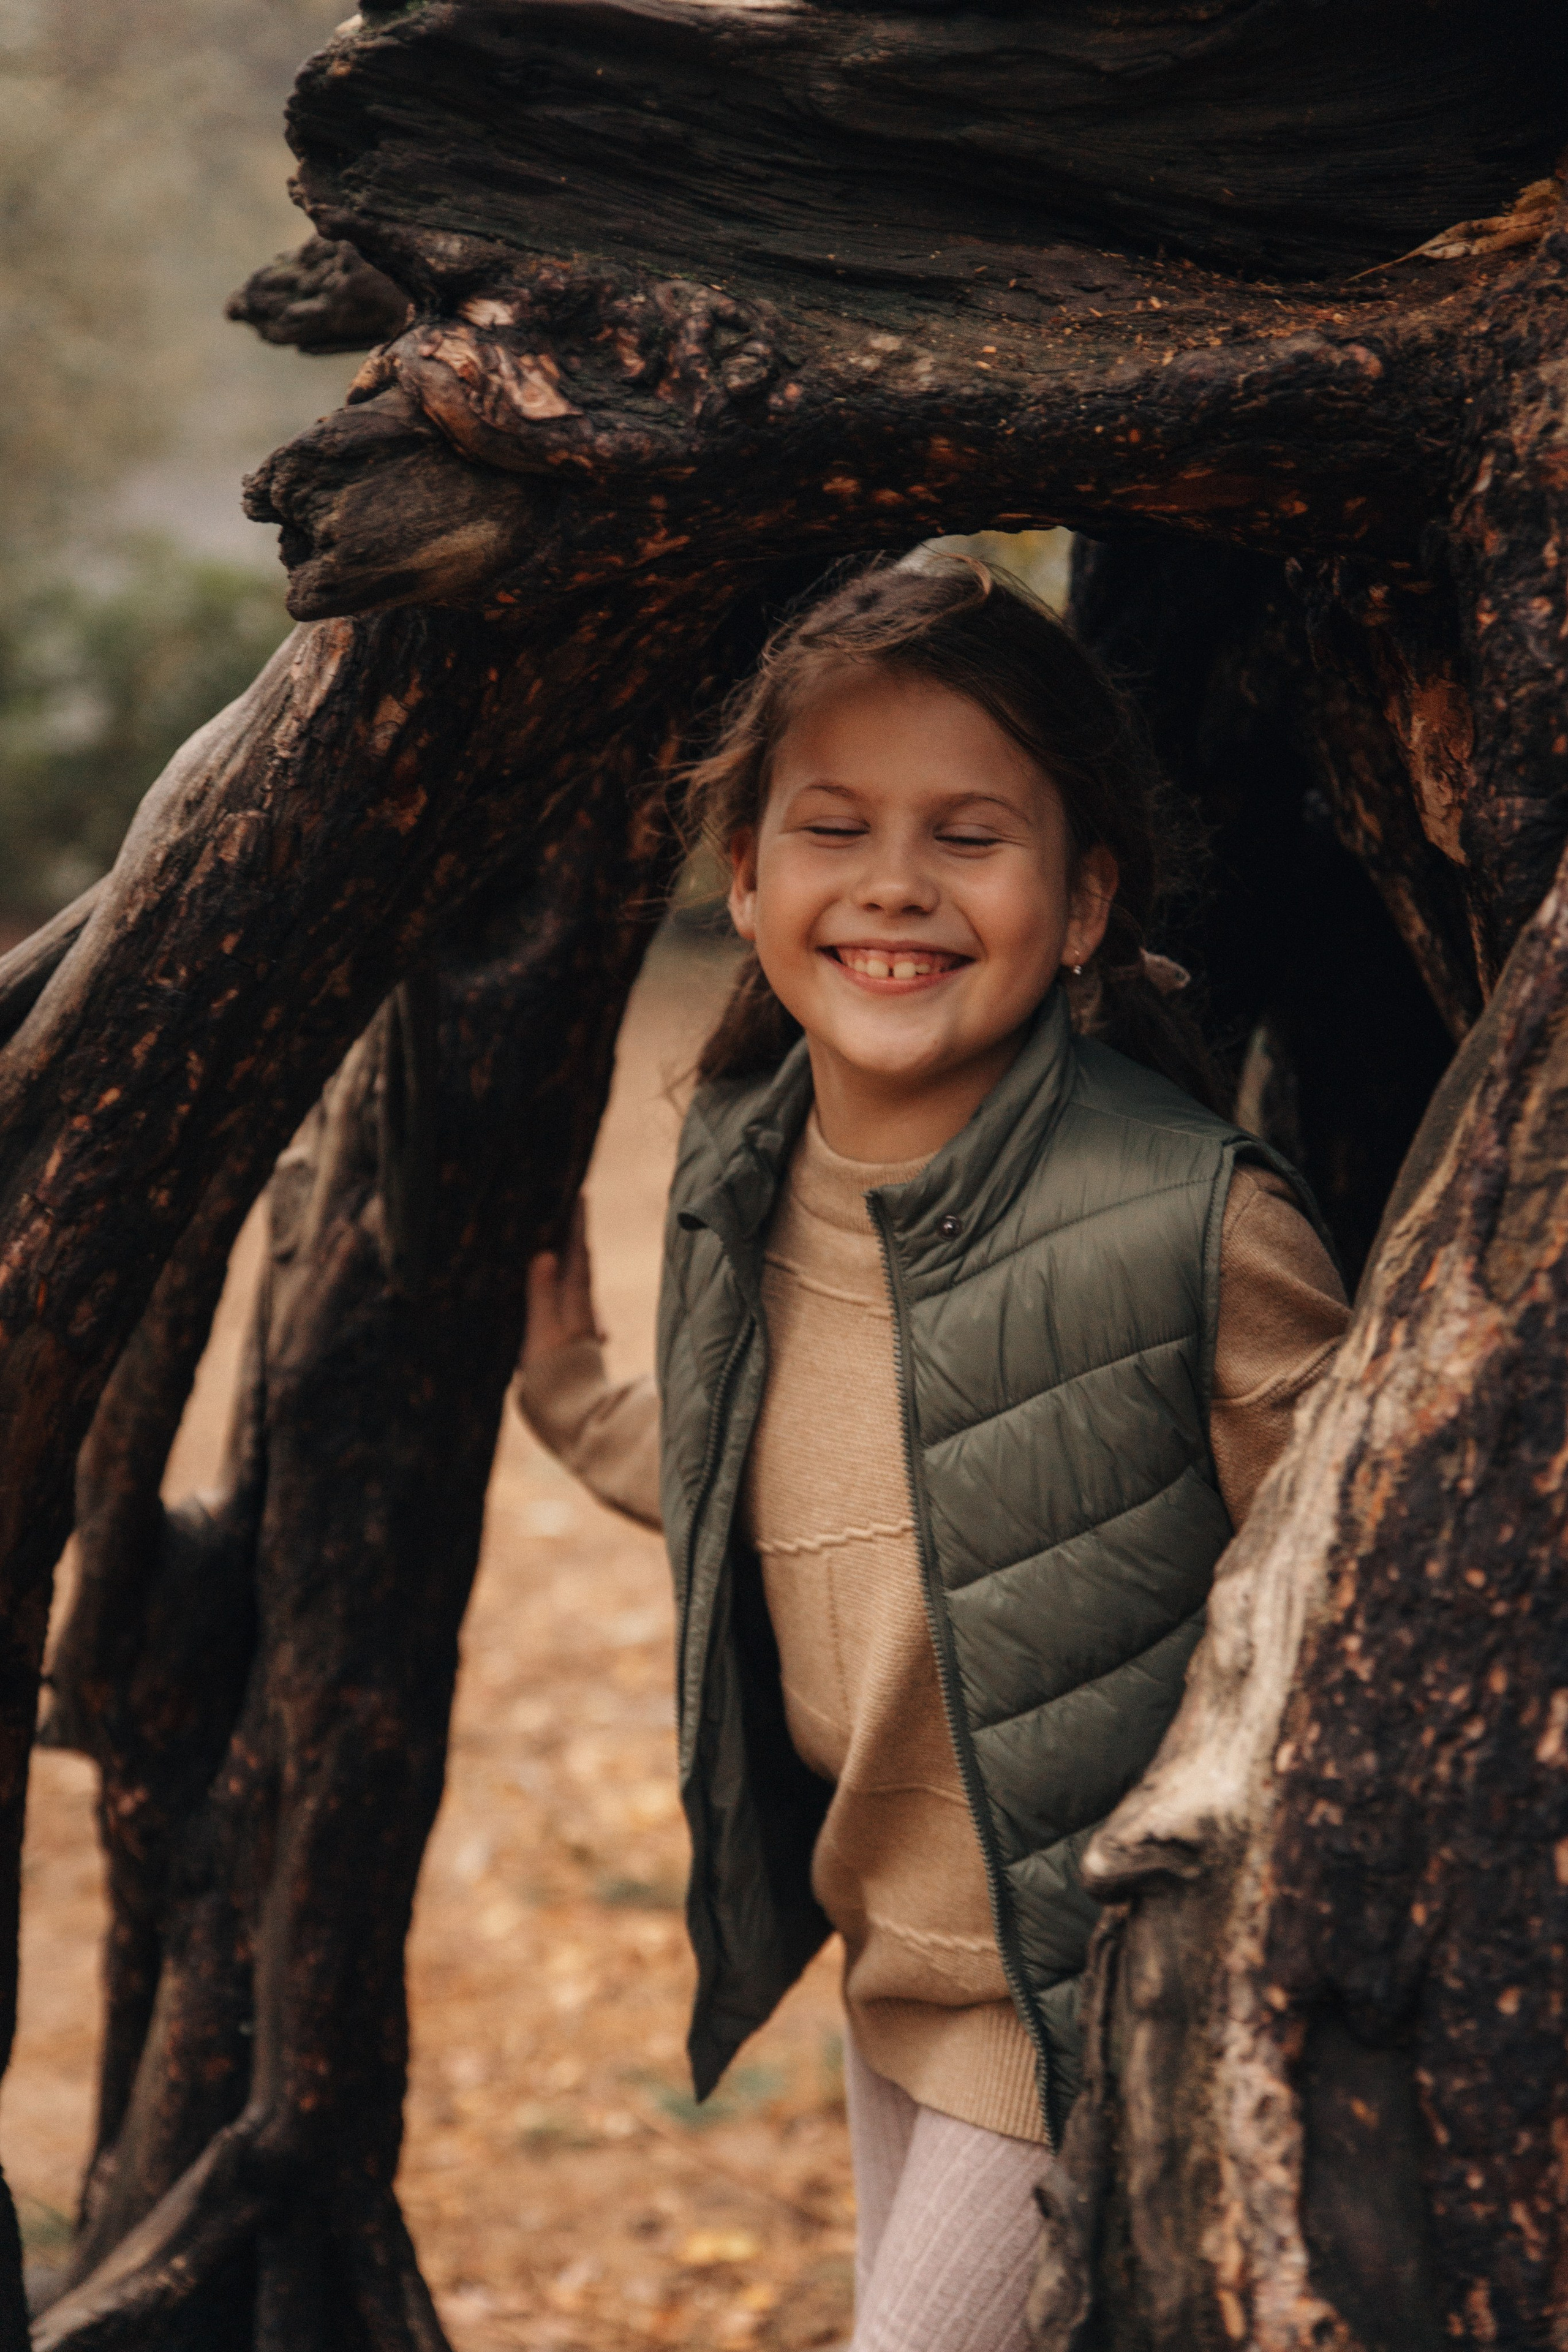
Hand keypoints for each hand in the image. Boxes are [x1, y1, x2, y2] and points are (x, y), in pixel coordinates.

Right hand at [521, 1195, 602, 1371]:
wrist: (574, 1420)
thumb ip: (543, 1295)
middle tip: (569, 1213)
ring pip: (576, 1288)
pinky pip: (568, 1309)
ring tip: (559, 1248)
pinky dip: (562, 1295)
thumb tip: (546, 1255)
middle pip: (581, 1267)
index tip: (579, 1195)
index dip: (577, 1226)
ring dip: (570, 1265)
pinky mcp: (575, 1347)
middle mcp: (583, 1313)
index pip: (578, 1255)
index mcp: (575, 1304)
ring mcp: (581, 1330)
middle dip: (575, 1240)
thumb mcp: (543, 1332)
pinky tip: (557, 1301)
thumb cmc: (557, 1377)